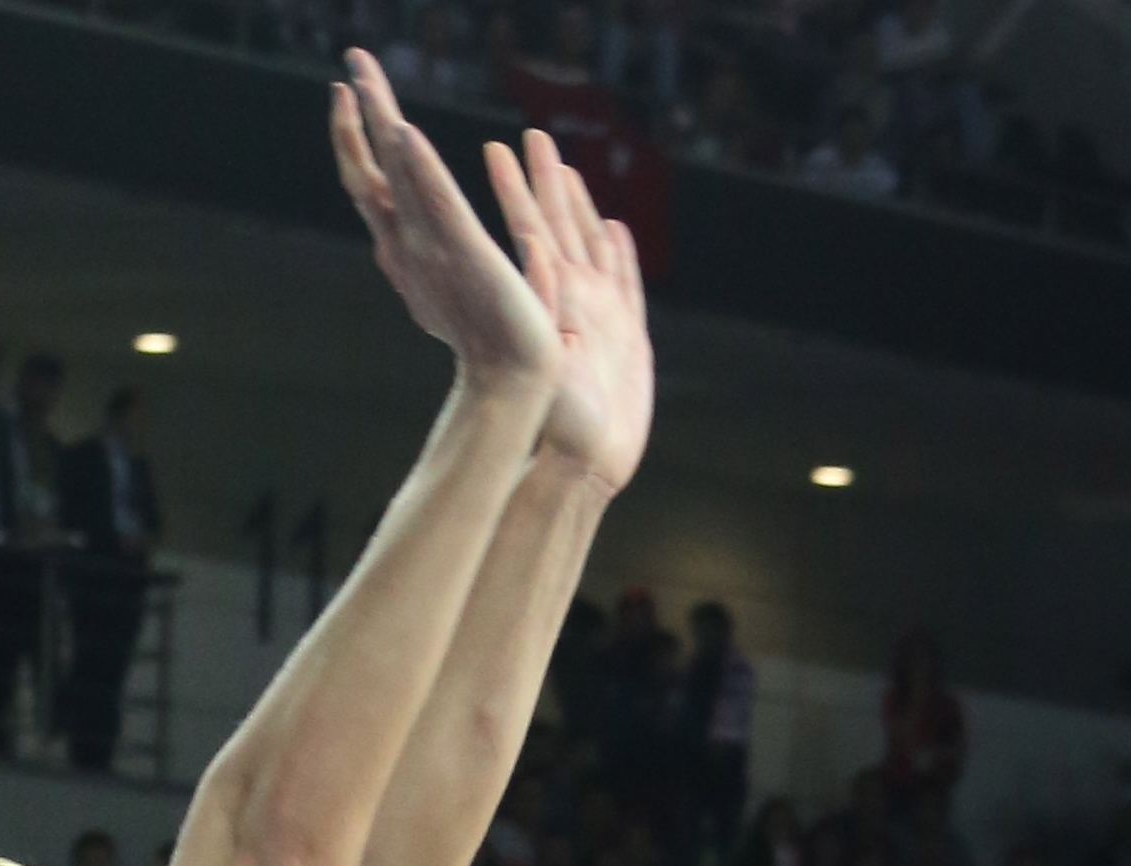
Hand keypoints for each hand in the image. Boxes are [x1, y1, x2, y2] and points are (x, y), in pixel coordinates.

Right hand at [331, 51, 559, 393]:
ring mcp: (432, 248)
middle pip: (372, 168)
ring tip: (360, 74)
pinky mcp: (466, 252)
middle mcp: (409, 246)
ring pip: (394, 172)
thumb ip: (451, 252)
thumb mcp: (465, 285)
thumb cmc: (498, 341)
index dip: (361, 138)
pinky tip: (405, 130)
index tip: (355, 94)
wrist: (513, 381)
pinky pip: (438, 200)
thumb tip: (445, 231)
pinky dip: (420, 166)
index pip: (375, 184)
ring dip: (378, 119)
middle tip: (350, 62)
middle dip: (359, 114)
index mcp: (410, 252)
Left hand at [484, 130, 652, 495]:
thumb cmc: (556, 422)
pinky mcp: (628, 334)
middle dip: (549, 182)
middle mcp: (577, 299)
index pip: (532, 229)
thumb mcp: (546, 354)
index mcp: (554, 298)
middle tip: (535, 138)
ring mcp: (603, 314)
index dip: (518, 190)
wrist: (587, 462)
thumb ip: (542, 304)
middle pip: (561, 226)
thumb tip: (530, 255)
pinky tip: (614, 229)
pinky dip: (621, 253)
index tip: (501, 151)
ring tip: (568, 172)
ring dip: (580, 208)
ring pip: (592, 245)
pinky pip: (626, 281)